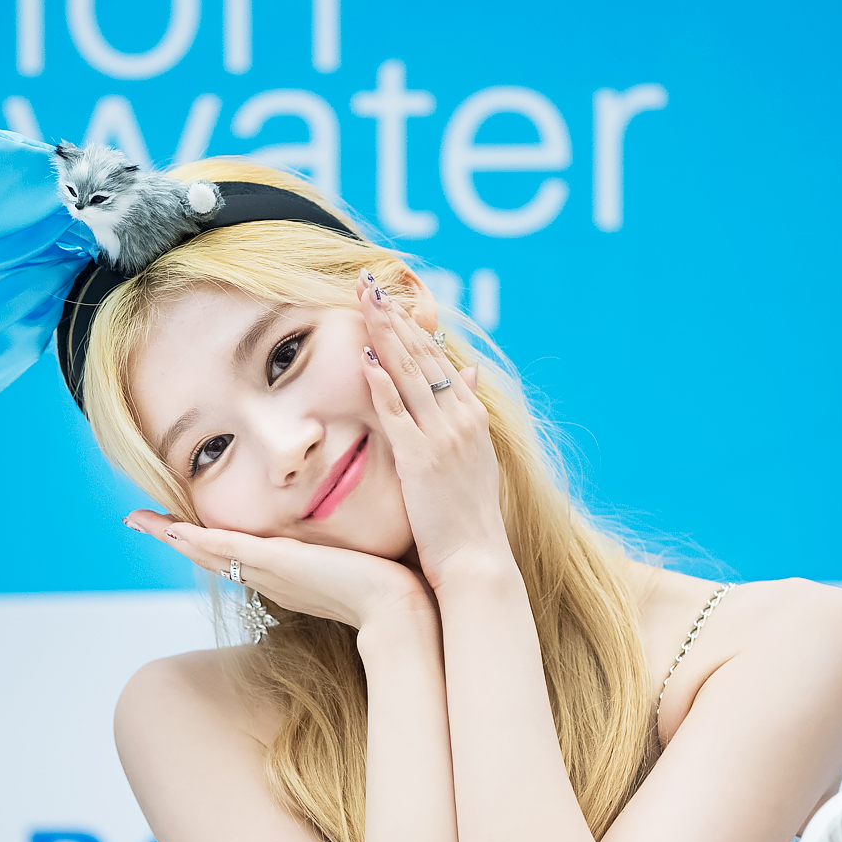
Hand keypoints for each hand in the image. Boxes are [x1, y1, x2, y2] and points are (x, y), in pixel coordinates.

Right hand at [123, 512, 433, 635]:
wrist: (397, 612)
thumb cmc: (388, 590)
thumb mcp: (359, 563)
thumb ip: (351, 550)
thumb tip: (362, 541)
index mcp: (284, 576)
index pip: (235, 555)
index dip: (203, 542)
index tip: (179, 528)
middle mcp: (269, 578)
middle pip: (210, 555)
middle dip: (174, 536)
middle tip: (139, 520)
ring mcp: (270, 573)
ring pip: (210, 551)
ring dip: (173, 535)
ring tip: (141, 520)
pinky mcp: (277, 564)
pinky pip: (228, 549)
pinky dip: (199, 539)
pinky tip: (175, 529)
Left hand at [356, 274, 510, 590]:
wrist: (477, 560)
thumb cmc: (468, 519)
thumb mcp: (475, 459)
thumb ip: (466, 415)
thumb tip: (468, 372)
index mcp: (471, 417)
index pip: (438, 359)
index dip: (413, 325)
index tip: (390, 297)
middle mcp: (460, 419)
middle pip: (423, 355)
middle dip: (394, 315)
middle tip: (368, 281)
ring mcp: (442, 437)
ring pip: (410, 374)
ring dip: (385, 333)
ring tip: (364, 300)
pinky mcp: (422, 459)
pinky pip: (398, 414)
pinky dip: (382, 383)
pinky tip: (364, 357)